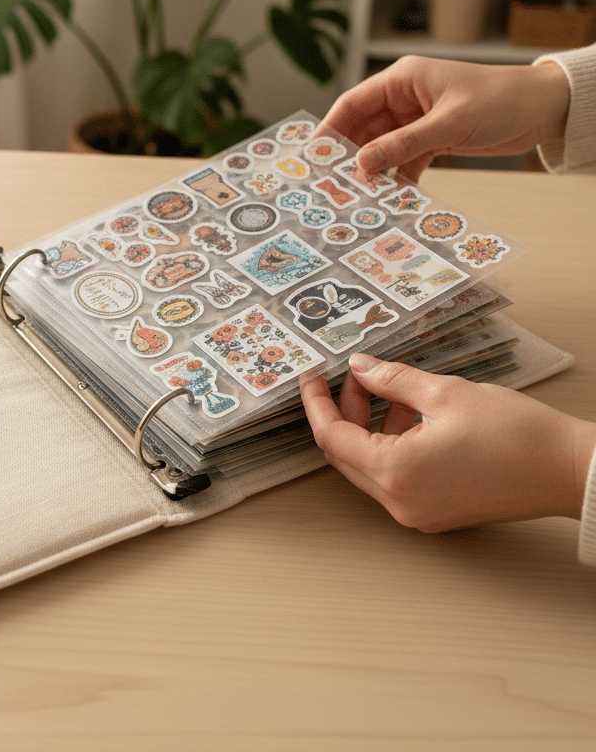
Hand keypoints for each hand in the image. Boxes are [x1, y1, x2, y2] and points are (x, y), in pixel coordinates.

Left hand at [301, 354, 595, 531]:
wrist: (571, 471)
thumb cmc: (516, 434)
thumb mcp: (444, 393)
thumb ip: (392, 380)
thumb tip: (361, 368)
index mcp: (395, 474)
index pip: (332, 437)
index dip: (318, 403)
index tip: (311, 378)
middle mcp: (400, 502)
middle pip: (346, 454)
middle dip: (345, 411)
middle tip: (354, 377)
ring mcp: (418, 512)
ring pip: (369, 466)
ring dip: (369, 426)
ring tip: (388, 388)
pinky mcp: (437, 512)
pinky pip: (395, 477)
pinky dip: (391, 445)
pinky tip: (409, 414)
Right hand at [316, 56, 569, 181]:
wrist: (545, 108)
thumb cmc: (501, 99)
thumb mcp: (448, 122)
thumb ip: (403, 144)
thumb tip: (363, 164)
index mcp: (402, 79)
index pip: (353, 104)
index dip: (330, 129)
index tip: (313, 155)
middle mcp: (404, 98)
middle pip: (363, 129)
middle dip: (350, 156)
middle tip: (334, 184)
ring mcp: (417, 120)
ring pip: (382, 148)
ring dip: (374, 170)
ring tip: (361, 195)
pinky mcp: (433, 138)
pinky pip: (404, 160)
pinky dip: (398, 177)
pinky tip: (392, 196)